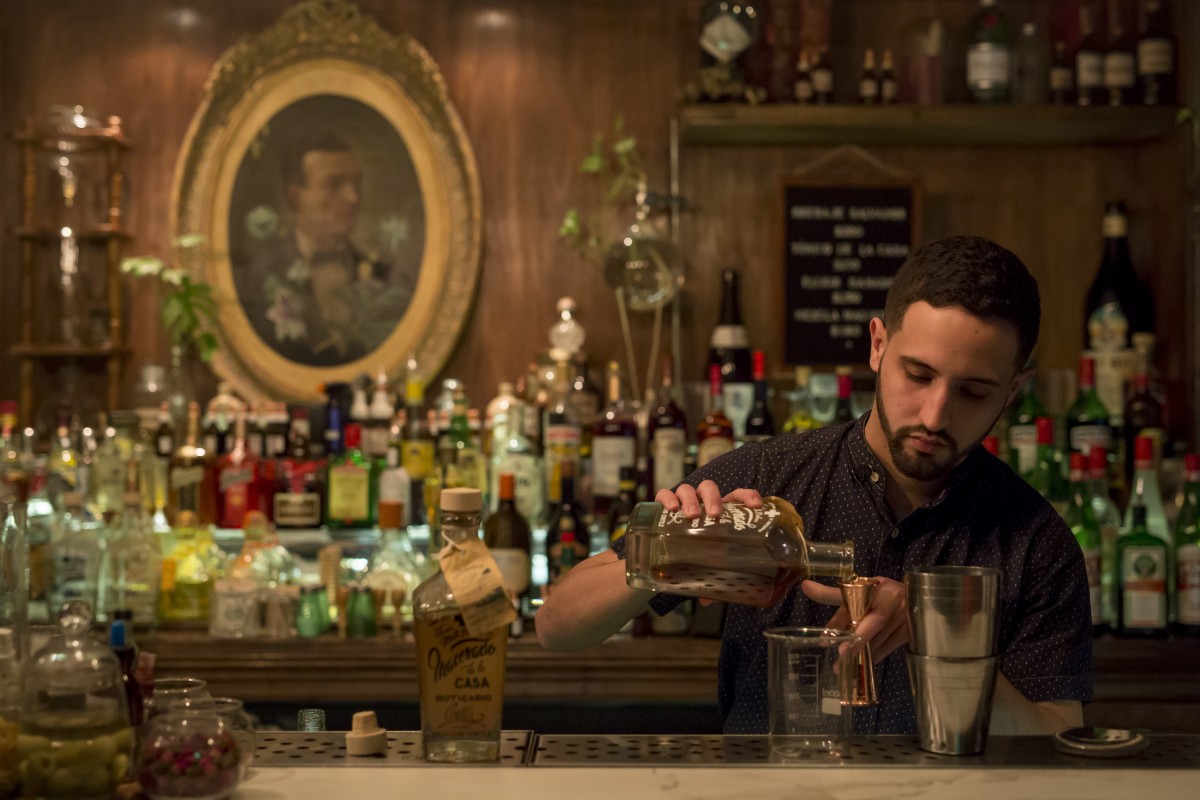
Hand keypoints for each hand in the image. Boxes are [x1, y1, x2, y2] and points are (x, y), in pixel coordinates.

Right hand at [654, 482, 762, 606]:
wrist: (665, 552)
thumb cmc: (694, 553)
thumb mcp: (707, 564)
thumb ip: (710, 579)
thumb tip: (708, 601)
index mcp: (720, 511)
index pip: (737, 496)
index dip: (748, 496)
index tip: (756, 507)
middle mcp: (701, 503)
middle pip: (709, 488)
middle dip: (713, 498)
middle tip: (714, 515)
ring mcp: (682, 502)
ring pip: (687, 489)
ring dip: (691, 499)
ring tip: (691, 515)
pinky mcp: (662, 506)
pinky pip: (663, 494)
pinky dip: (667, 498)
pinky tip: (670, 509)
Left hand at [801, 576, 908, 660]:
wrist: (919, 598)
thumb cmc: (882, 593)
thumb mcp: (860, 589)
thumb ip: (832, 593)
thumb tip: (805, 586)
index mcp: (880, 590)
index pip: (858, 605)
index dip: (841, 621)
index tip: (826, 637)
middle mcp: (893, 605)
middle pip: (872, 626)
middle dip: (855, 643)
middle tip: (839, 658)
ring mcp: (904, 621)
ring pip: (879, 641)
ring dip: (861, 655)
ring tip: (842, 669)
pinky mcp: (908, 636)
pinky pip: (886, 649)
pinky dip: (872, 657)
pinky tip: (859, 666)